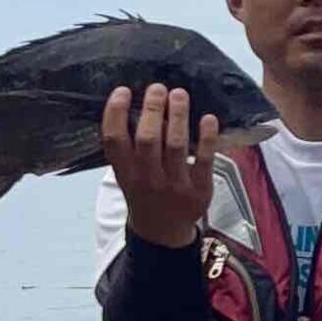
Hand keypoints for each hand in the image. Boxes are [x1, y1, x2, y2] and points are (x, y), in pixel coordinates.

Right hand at [101, 84, 218, 249]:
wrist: (163, 232)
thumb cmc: (144, 192)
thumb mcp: (127, 175)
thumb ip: (130, 147)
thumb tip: (140, 103)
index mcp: (125, 173)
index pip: (114, 140)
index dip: (115, 113)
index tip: (123, 91)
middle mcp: (147, 180)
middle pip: (148, 139)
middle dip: (153, 109)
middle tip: (158, 88)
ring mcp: (175, 186)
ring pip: (177, 145)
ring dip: (178, 115)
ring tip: (179, 94)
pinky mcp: (200, 190)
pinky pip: (205, 160)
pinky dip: (207, 137)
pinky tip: (208, 118)